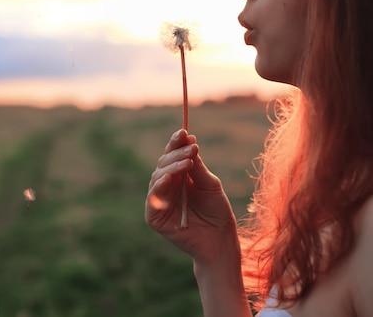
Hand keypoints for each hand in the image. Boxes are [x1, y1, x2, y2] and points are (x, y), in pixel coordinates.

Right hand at [145, 129, 239, 264]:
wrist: (219, 241)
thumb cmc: (217, 212)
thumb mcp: (210, 185)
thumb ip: (198, 167)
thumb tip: (190, 140)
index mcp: (179, 177)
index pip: (173, 155)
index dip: (176, 143)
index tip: (184, 132)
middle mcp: (167, 186)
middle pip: (164, 163)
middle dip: (177, 153)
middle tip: (192, 148)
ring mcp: (159, 201)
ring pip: (158, 177)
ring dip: (172, 167)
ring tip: (187, 162)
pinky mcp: (154, 217)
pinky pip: (152, 198)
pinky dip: (159, 186)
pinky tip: (168, 178)